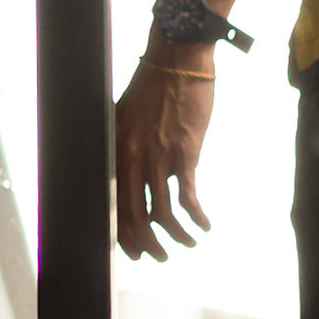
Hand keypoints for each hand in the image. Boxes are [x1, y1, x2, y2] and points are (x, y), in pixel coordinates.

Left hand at [114, 59, 217, 259]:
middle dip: (147, 246)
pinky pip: (188, 199)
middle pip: (133, 217)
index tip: (134, 250)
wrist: (178, 61)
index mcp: (115, 150)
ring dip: (177, 237)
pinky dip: (197, 219)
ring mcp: (158, 158)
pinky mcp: (185, 154)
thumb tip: (133, 174)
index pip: (112, 203)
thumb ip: (127, 147)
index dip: (122, 234)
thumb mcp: (127, 117)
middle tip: (160, 257)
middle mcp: (131, 158)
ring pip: (162, 214)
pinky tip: (205, 225)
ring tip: (188, 243)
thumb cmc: (154, 87)